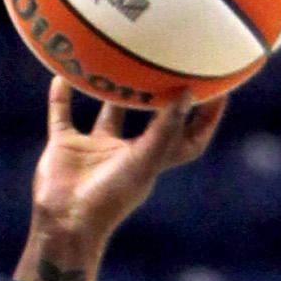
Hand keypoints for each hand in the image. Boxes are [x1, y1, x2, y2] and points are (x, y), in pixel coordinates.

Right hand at [15, 79, 225, 280]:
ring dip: (110, 91)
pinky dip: (60, 96)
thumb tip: (189, 94)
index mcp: (150, 161)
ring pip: (107, 114)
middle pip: (149, 120)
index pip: (187, 138)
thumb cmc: (109, 198)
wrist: (66, 222)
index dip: (206, 119)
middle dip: (161, 96)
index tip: (220, 89)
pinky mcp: (65, 148)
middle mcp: (125, 154)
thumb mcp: (143, 161)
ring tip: (119, 57)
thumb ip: (165, 129)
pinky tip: (61, 73)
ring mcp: (94, 151)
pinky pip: (62, 115)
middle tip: (172, 61)